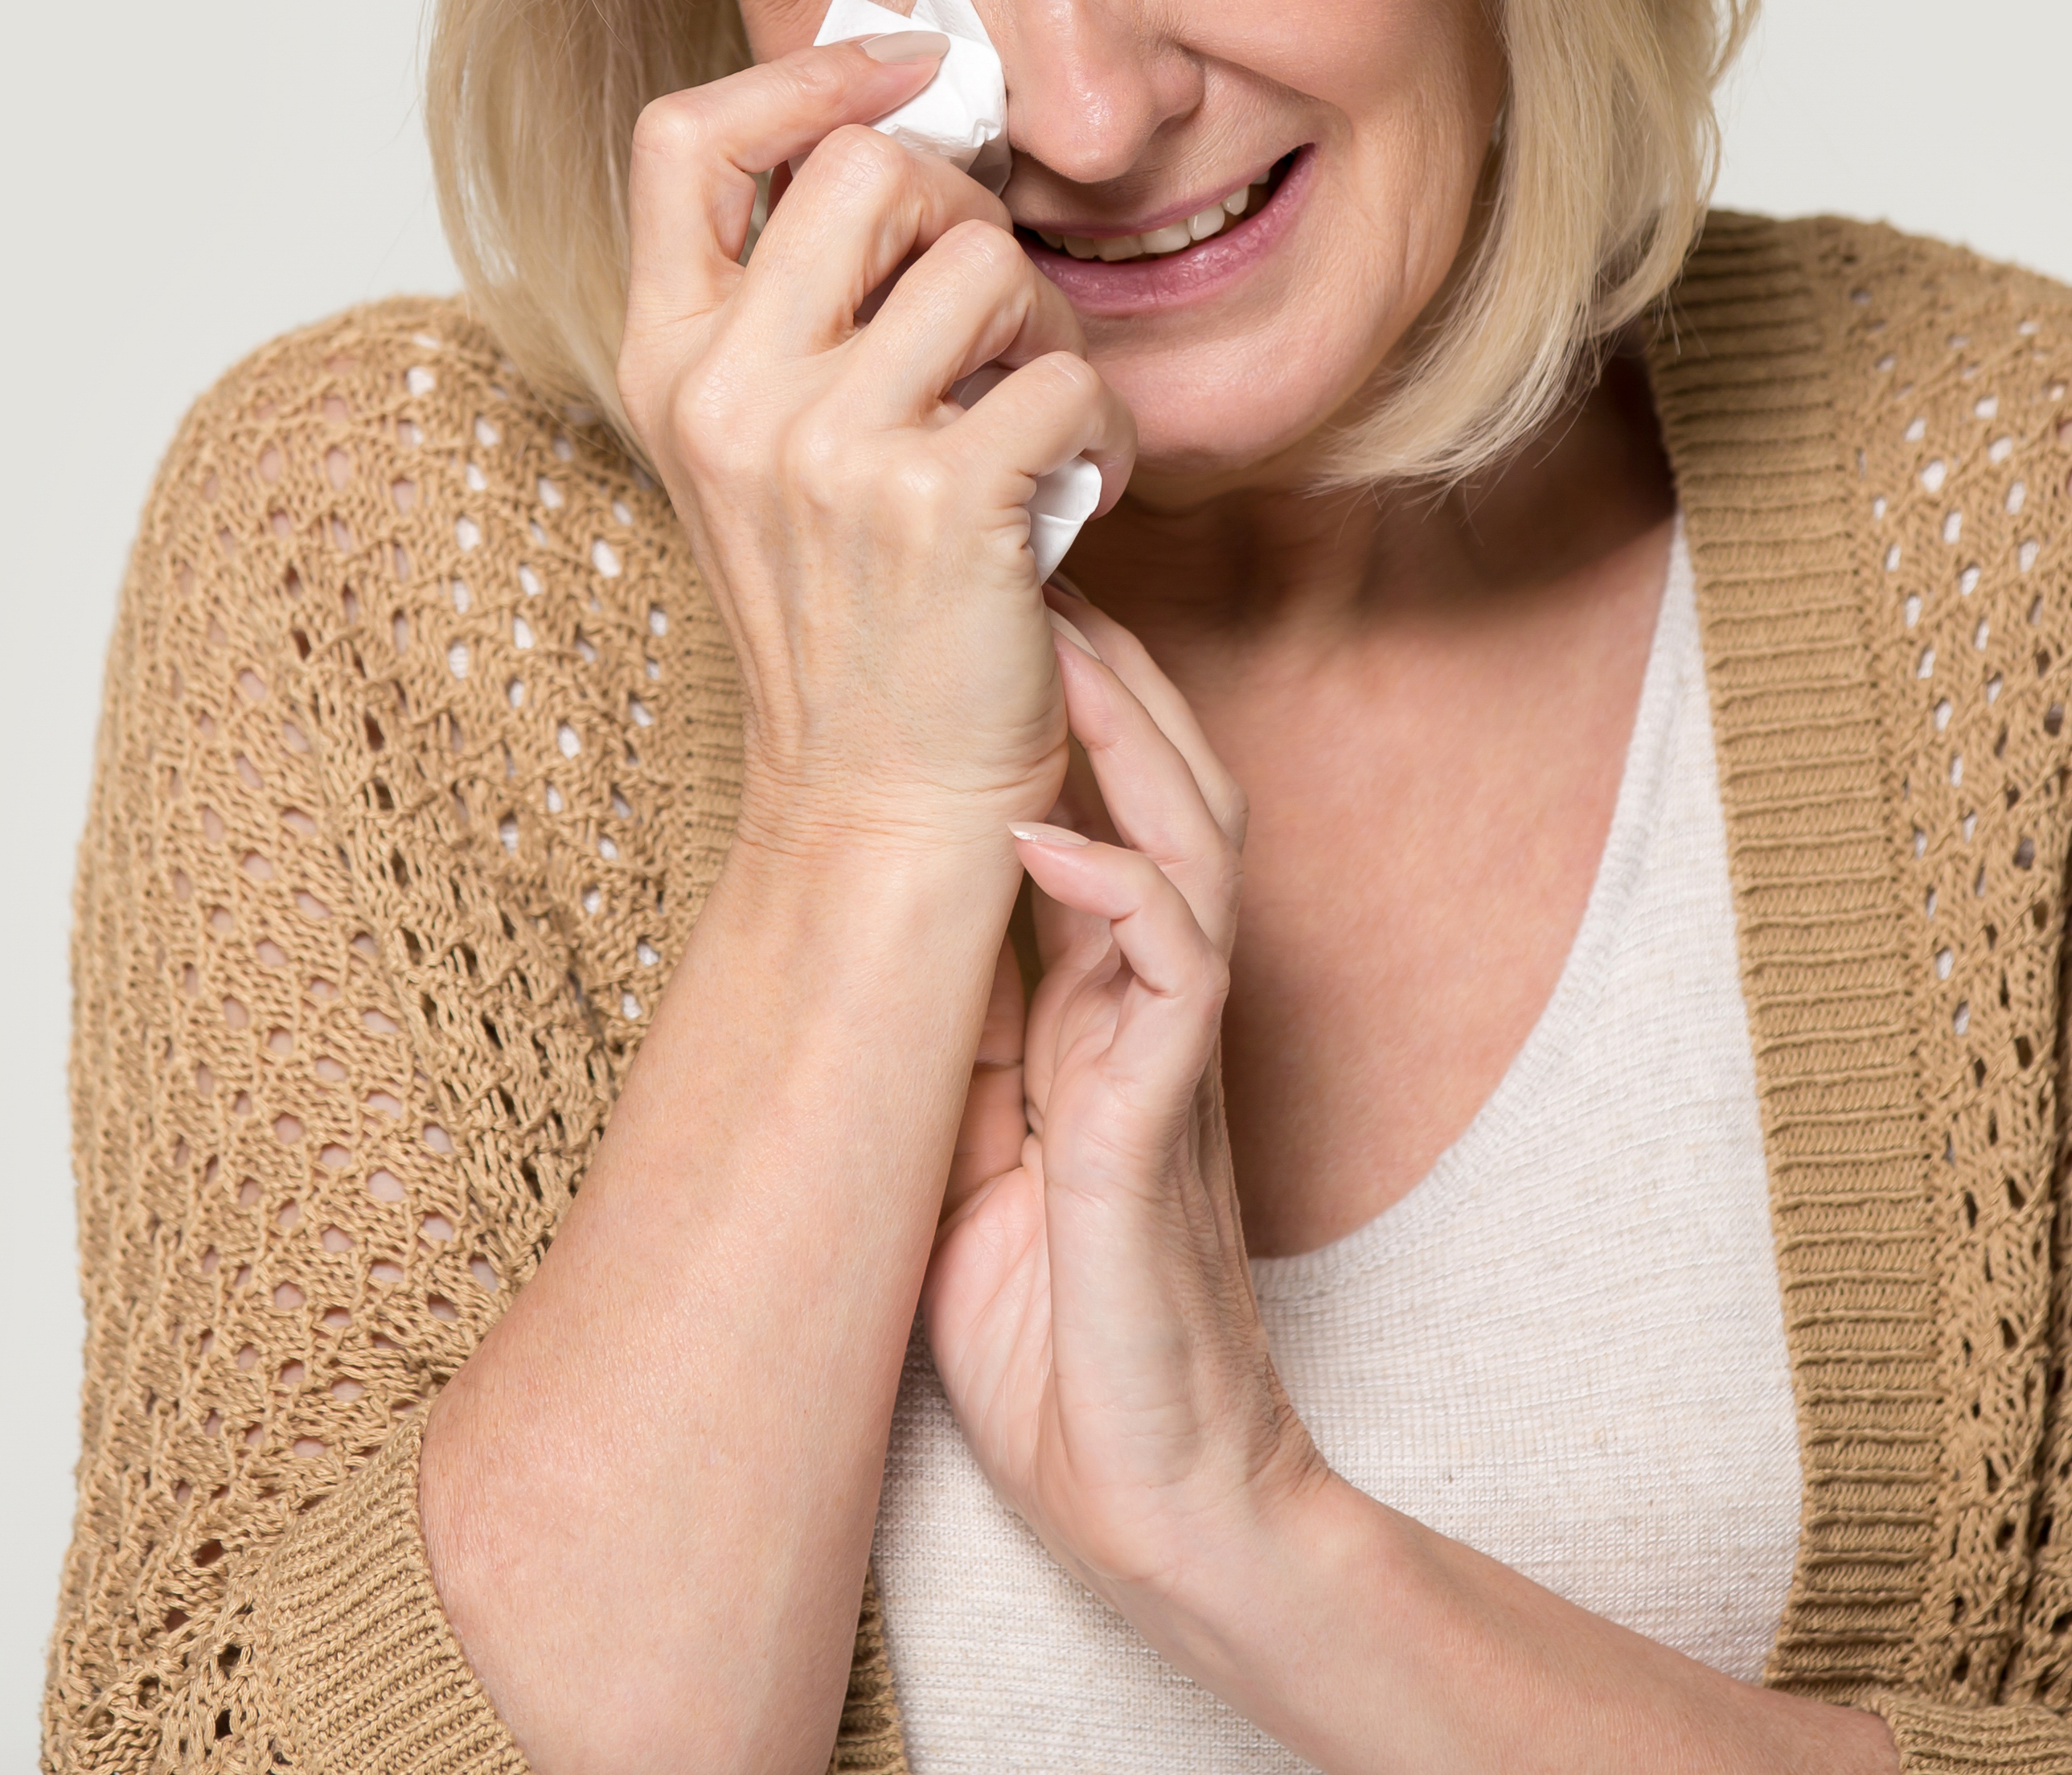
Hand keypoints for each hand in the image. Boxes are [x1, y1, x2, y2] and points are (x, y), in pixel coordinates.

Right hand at [620, 36, 1139, 857]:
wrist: (879, 802)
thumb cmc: (856, 611)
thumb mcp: (773, 444)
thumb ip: (803, 302)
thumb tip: (911, 127)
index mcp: (669, 363)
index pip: (684, 137)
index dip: (810, 75)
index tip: (915, 74)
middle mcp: (726, 395)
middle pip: (868, 169)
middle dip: (969, 215)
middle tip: (1002, 319)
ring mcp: (823, 450)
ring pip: (988, 263)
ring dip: (1053, 333)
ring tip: (1043, 421)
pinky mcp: (937, 505)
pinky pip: (1070, 379)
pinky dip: (1108, 430)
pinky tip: (1083, 493)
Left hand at [922, 590, 1329, 1604]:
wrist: (1160, 1507)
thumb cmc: (1061, 1352)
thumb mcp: (975, 1165)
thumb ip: (963, 1054)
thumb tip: (880, 952)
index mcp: (1104, 1025)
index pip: (1110, 827)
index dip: (1072, 721)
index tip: (1008, 615)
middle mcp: (1150, 1026)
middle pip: (1171, 803)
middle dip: (1115, 682)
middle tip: (1046, 564)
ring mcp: (1169, 1075)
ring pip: (1191, 861)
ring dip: (1129, 747)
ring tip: (1063, 647)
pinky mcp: (1162, 1144)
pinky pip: (1170, 990)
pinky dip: (1123, 898)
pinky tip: (1061, 840)